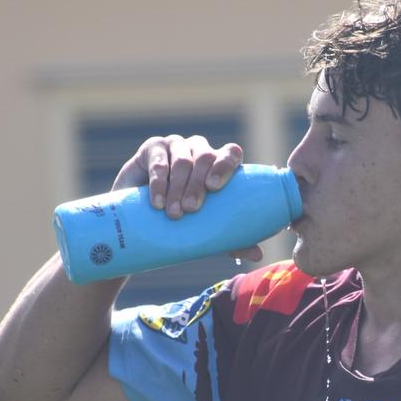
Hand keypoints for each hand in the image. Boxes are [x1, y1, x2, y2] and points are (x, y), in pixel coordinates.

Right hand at [112, 135, 262, 262]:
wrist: (143, 217)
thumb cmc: (184, 218)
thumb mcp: (208, 229)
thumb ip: (232, 239)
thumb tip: (258, 254)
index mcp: (219, 163)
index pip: (231, 153)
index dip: (226, 165)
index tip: (215, 187)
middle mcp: (199, 150)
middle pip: (205, 157)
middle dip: (198, 184)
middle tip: (192, 209)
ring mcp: (176, 146)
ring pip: (182, 161)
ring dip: (178, 187)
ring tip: (174, 213)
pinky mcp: (152, 149)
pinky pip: (158, 162)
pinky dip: (158, 183)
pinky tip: (157, 201)